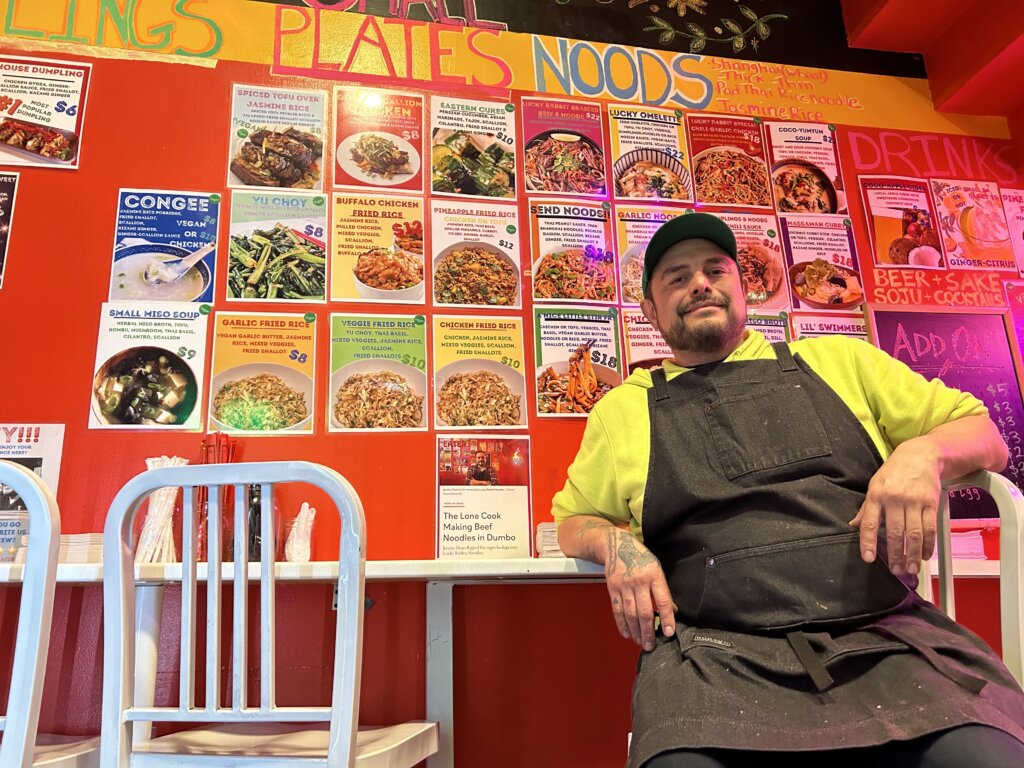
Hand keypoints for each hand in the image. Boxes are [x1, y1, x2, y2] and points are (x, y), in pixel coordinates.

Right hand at [603, 528, 674, 651]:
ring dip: (636, 631)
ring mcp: (624, 585)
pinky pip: (617, 610)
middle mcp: (639, 581)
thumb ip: (662, 588)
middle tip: (651, 645)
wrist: (616, 544)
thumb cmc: (640, 557)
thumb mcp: (656, 568)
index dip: (667, 618)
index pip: (663, 600)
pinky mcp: (612, 588)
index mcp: (654, 575)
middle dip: (648, 631)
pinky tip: (627, 634)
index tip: (669, 632)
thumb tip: (671, 610)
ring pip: (630, 614)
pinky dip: (622, 624)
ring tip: (641, 642)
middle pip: (645, 611)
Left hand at [850, 443, 941, 576]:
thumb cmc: (894, 472)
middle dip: (895, 554)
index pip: (870, 523)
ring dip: (913, 554)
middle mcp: (894, 499)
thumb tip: (853, 525)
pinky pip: (930, 528)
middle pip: (895, 532)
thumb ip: (866, 508)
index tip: (869, 558)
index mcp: (876, 496)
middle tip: (895, 570)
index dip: (868, 542)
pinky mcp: (931, 502)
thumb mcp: (875, 485)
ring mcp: (914, 501)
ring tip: (910, 568)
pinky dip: (928, 544)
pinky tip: (925, 554)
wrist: (920, 455)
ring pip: (914, 533)